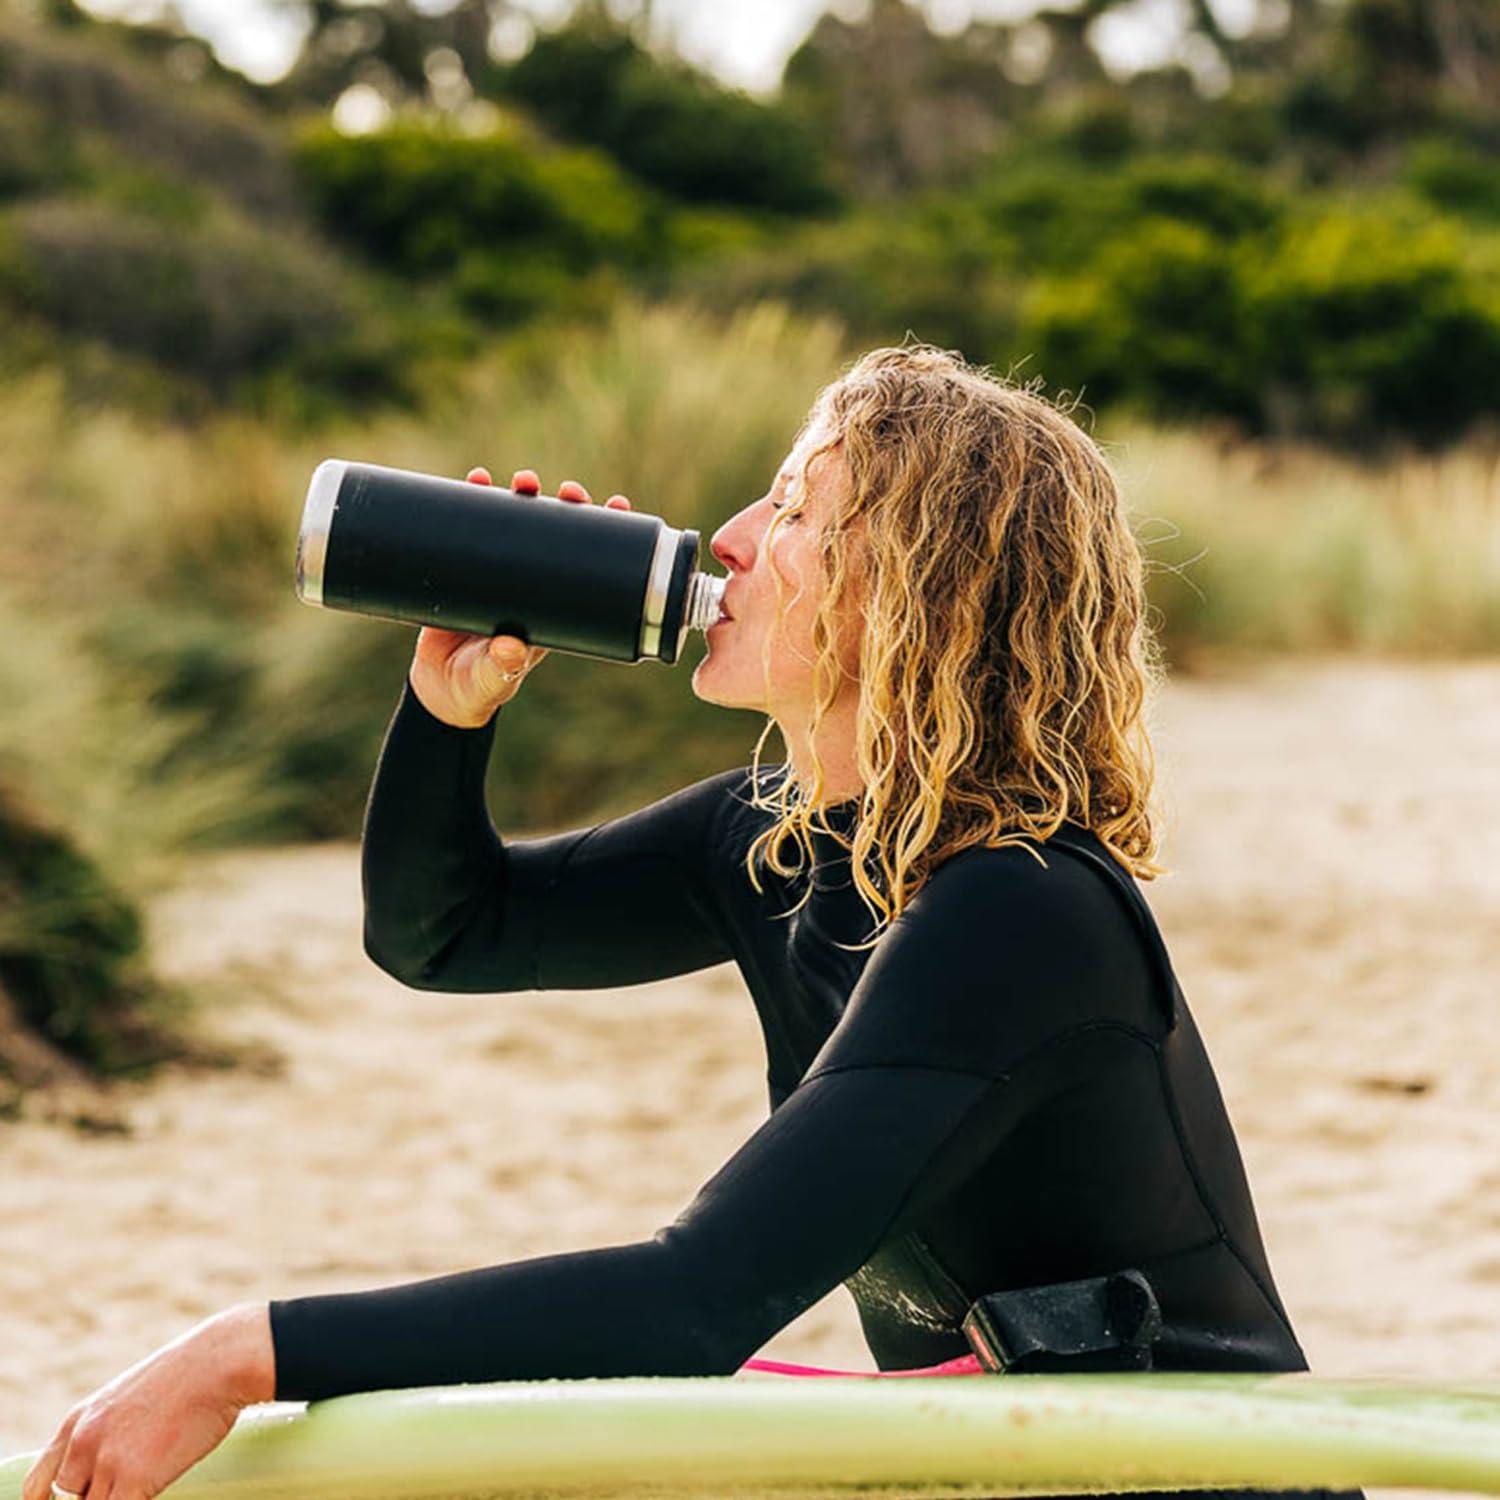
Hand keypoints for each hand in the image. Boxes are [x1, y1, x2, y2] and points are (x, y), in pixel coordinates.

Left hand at [22, 1303, 274, 1499]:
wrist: (220, 1361)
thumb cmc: (191, 1375)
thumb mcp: (132, 1397)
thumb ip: (111, 1429)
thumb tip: (117, 1456)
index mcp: (78, 1421)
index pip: (38, 1485)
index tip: (81, 1497)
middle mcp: (82, 1442)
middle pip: (67, 1499)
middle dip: (95, 1497)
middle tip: (123, 1486)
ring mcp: (106, 1461)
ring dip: (118, 1497)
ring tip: (147, 1482)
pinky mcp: (132, 1479)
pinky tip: (154, 1492)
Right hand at [409, 467, 633, 728]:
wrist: (439, 689)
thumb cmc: (477, 687)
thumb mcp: (492, 679)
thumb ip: (501, 669)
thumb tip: (510, 648)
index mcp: (553, 605)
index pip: (586, 562)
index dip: (604, 533)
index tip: (617, 505)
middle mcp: (532, 583)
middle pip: (557, 533)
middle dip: (566, 506)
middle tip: (568, 491)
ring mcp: (500, 571)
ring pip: (517, 522)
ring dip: (522, 496)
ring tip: (522, 481)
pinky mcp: (466, 566)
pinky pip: (473, 526)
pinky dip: (473, 501)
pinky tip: (476, 479)